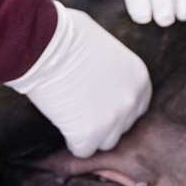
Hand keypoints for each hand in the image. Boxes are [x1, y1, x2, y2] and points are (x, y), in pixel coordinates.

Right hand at [5, 2, 150, 157]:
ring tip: (71, 115)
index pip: (136, 106)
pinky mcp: (88, 135)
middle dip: (104, 119)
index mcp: (139, 79)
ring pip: (105, 142)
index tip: (98, 100)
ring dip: (90, 133)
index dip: (115, 105)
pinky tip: (61, 121)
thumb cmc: (69, 35)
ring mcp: (112, 121)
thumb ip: (114, 68)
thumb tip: (103, 74)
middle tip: (82, 106)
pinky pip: (82, 150)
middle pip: (122, 126)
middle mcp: (131, 102)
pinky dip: (71, 140)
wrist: (46, 45)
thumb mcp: (106, 47)